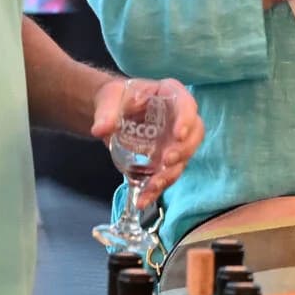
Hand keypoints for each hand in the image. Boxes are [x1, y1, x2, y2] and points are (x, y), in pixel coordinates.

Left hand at [91, 76, 203, 207]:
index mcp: (170, 95)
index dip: (187, 119)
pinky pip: (166, 176)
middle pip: (194, 135)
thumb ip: (106, 112)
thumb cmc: (118, 98)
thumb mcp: (110, 98)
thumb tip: (100, 130)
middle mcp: (179, 119)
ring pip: (183, 160)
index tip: (178, 134)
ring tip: (153, 185)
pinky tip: (143, 199)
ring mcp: (174, 142)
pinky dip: (156, 190)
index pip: (187, 104)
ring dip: (170, 175)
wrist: (113, 113)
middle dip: (183, 151)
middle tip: (166, 161)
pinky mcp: (165, 160)